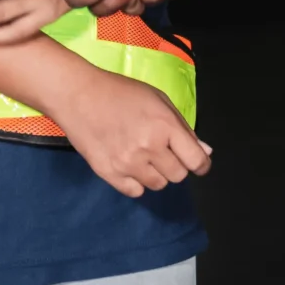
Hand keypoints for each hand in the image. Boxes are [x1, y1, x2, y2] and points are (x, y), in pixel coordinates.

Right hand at [46, 68, 211, 198]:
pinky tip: (129, 165)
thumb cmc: (121, 92)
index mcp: (165, 125)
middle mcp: (149, 147)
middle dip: (175, 164)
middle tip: (162, 151)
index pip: (196, 160)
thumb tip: (205, 151)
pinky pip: (135, 192)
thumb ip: (184, 128)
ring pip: (158, 185)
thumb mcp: (159, 100)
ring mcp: (128, 163)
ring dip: (156, 173)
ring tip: (142, 155)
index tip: (197, 164)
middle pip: (178, 175)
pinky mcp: (109, 173)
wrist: (79, 95)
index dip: (201, 164)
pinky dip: (136, 182)